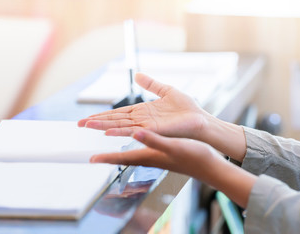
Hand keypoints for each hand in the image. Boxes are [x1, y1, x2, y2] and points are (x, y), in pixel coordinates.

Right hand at [78, 73, 212, 140]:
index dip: (103, 115)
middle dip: (97, 122)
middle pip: (115, 120)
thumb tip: (137, 74)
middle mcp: (142, 120)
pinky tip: (109, 132)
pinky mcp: (155, 130)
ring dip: (103, 126)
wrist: (201, 119)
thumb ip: (151, 84)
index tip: (88, 117)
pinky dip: (121, 131)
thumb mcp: (166, 91)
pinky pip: (135, 130)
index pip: (118, 113)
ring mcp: (147, 127)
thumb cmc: (187, 109)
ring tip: (88, 126)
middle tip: (80, 124)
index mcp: (143, 112)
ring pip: (121, 126)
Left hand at [91, 130, 255, 208]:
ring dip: (118, 149)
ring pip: (130, 153)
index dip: (106, 158)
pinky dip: (132, 144)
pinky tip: (134, 140)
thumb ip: (154, 140)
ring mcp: (156, 157)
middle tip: (94, 154)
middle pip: (123, 158)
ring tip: (109, 143)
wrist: (209, 166)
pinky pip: (141, 149)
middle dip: (107, 154)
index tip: (91, 159)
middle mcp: (150, 158)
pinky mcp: (162, 154)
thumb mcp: (173, 146)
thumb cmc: (193, 157)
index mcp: (149, 157)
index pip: (122, 159)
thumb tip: (135, 133)